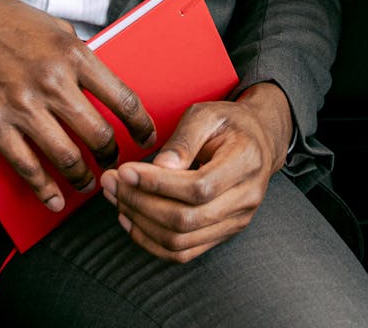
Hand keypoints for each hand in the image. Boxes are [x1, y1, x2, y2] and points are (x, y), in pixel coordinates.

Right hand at [0, 0, 155, 211]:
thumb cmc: (4, 20)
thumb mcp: (56, 27)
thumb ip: (80, 56)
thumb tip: (102, 84)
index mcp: (73, 54)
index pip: (123, 99)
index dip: (141, 125)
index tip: (147, 137)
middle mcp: (52, 82)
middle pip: (98, 134)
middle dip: (112, 155)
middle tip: (115, 161)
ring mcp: (22, 107)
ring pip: (67, 157)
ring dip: (83, 177)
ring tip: (89, 183)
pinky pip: (27, 167)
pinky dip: (45, 189)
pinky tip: (55, 198)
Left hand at [100, 82, 292, 262]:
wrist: (257, 140)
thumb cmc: (228, 122)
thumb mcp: (206, 114)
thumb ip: (183, 140)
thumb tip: (159, 169)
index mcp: (246, 162)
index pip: (198, 187)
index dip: (157, 184)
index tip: (124, 170)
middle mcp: (246, 198)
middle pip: (186, 219)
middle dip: (140, 203)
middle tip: (110, 182)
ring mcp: (236, 221)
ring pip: (181, 241)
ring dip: (140, 224)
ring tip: (115, 198)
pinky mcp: (223, 234)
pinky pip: (184, 252)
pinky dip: (151, 241)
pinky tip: (130, 219)